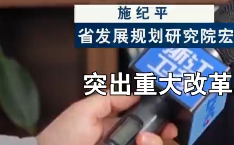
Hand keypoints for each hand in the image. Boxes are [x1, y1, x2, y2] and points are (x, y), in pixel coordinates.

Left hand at [36, 94, 177, 144]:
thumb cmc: (62, 138)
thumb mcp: (85, 110)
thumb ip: (111, 98)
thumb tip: (138, 94)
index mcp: (111, 127)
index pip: (142, 119)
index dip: (158, 117)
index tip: (171, 117)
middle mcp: (120, 141)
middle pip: (150, 136)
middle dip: (162, 131)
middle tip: (169, 131)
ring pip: (149, 142)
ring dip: (156, 140)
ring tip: (151, 139)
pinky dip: (149, 144)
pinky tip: (150, 142)